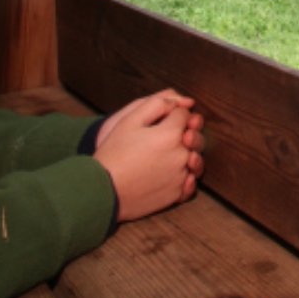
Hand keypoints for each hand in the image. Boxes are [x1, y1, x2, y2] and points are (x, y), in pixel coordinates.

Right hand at [93, 93, 205, 221]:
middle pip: (195, 137)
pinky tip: (172, 173)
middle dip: (187, 132)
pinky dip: (185, 177)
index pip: (185, 115)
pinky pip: (190, 183)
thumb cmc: (114, 153)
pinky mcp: (176, 194)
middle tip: (167, 137)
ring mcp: (180, 176)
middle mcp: (181, 154)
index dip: (174, 115)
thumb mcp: (129, 121)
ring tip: (170, 155)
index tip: (162, 121)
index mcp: (171, 134)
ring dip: (188, 155)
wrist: (103, 190)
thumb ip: (157, 104)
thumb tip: (180, 103)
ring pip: (195, 159)